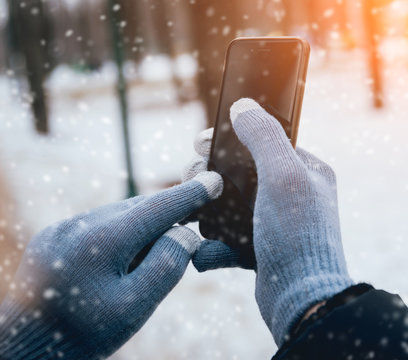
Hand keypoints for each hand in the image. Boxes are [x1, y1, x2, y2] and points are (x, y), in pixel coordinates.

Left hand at [0, 173, 221, 359]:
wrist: (25, 346)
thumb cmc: (82, 333)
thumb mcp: (134, 307)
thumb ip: (166, 265)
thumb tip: (185, 234)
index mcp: (104, 240)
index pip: (159, 207)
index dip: (190, 194)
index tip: (213, 179)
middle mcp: (82, 224)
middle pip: (141, 207)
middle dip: (170, 210)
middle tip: (197, 215)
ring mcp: (65, 227)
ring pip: (121, 214)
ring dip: (145, 224)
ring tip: (153, 251)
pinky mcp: (56, 235)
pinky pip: (100, 224)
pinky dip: (122, 231)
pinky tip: (123, 256)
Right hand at [190, 98, 353, 345]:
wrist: (300, 300)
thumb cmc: (296, 236)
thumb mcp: (283, 176)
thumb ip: (264, 136)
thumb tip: (243, 106)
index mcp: (305, 170)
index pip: (262, 141)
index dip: (228, 138)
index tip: (199, 143)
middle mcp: (292, 193)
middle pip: (240, 171)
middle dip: (211, 172)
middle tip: (191, 176)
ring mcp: (275, 220)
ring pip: (231, 203)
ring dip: (207, 205)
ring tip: (190, 209)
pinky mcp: (261, 246)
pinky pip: (230, 234)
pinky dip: (214, 240)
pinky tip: (206, 245)